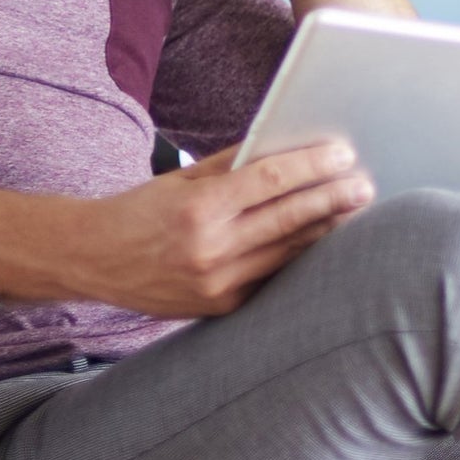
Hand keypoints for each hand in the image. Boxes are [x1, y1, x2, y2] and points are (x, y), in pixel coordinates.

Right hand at [68, 141, 374, 317]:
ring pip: (288, 253)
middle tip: (365, 184)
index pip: (270, 181)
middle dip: (333, 199)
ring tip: (354, 211)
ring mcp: (217, 285)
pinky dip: (298, 258)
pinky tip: (322, 242)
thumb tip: (286, 150)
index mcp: (198, 209)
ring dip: (326, 230)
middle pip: (288, 219)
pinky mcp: (221, 308)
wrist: (93, 260)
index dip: (312, 166)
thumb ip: (233, 165)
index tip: (343, 154)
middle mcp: (210, 250)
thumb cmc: (139, 210)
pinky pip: (271, 278)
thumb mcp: (181, 179)